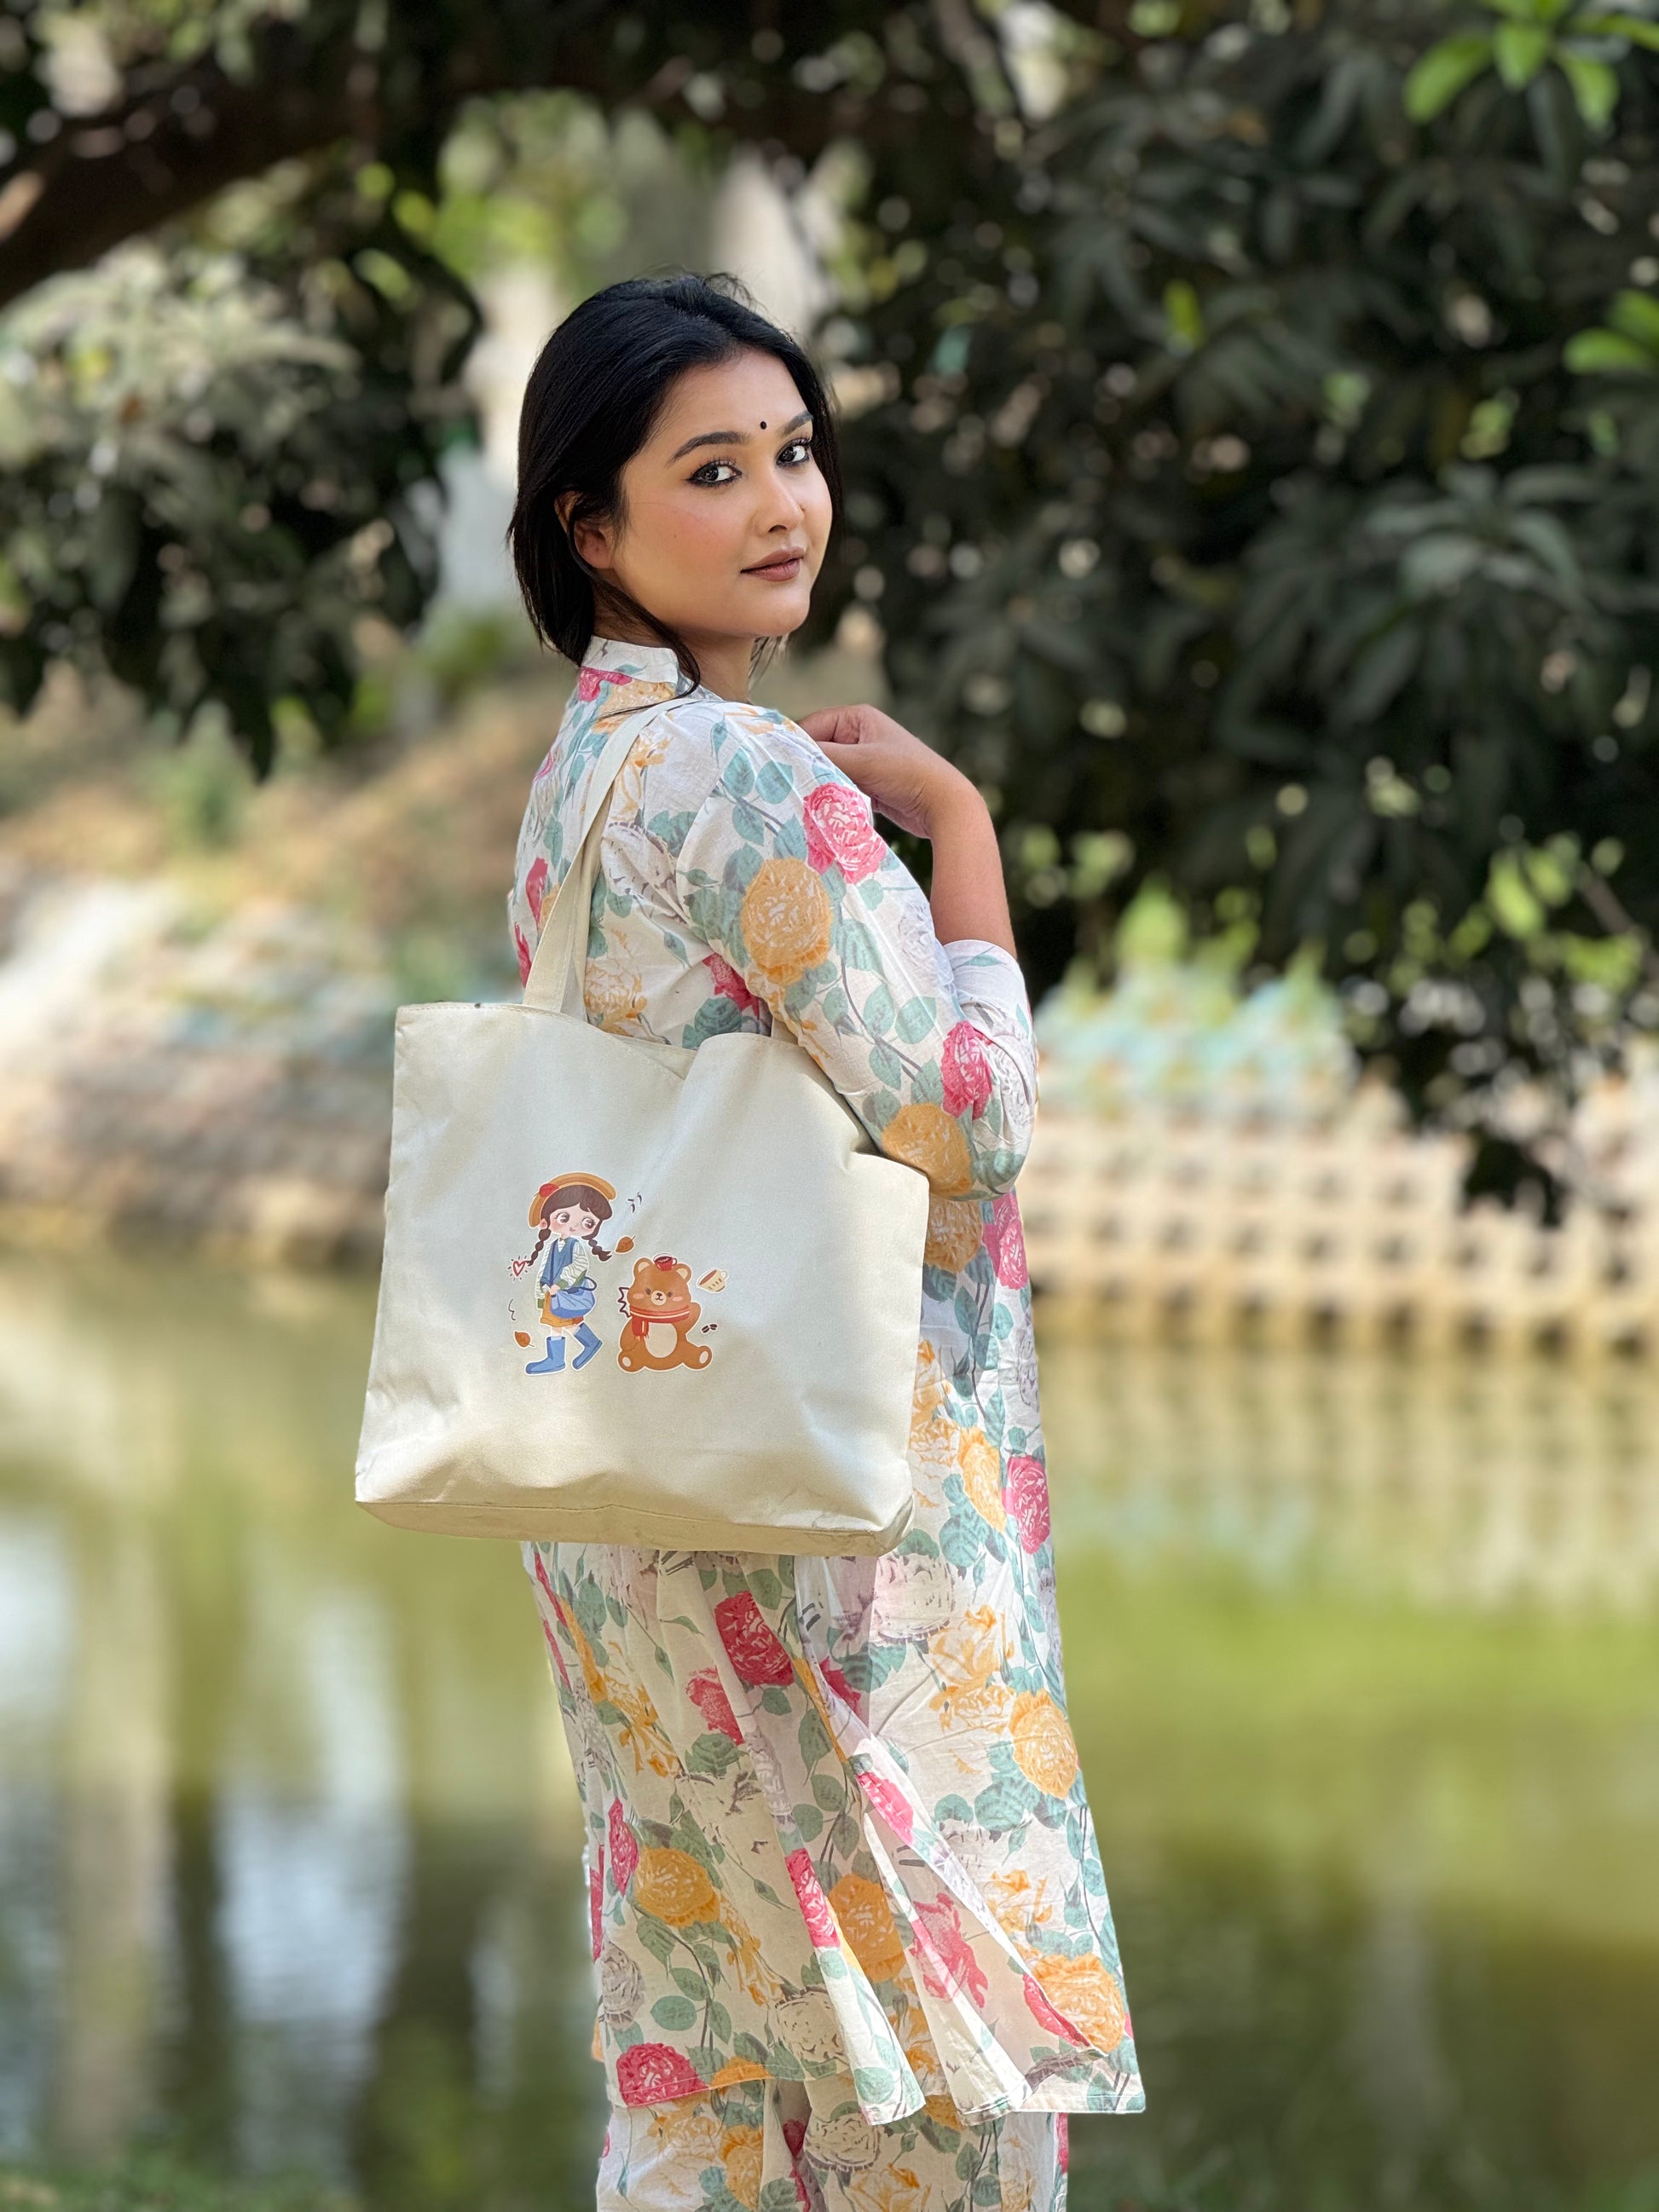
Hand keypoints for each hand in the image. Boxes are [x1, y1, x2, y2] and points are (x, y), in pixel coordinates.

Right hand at [796, 703, 980, 840]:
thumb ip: (823, 757)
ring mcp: (864, 761)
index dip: (793, 747)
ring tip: (802, 801)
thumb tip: (784, 753)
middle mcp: (859, 735)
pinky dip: (831, 798)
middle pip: (817, 751)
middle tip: (785, 787)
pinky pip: (839, 789)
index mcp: (857, 718)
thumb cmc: (908, 773)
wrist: (944, 805)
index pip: (811, 727)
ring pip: (826, 772)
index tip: (774, 767)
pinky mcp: (868, 785)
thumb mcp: (862, 762)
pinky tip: (820, 810)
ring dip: (818, 786)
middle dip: (805, 769)